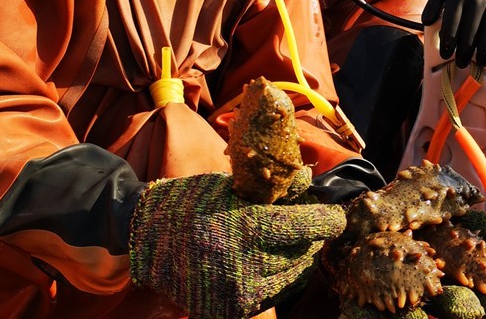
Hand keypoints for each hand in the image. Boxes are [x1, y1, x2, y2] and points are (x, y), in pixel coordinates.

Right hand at [129, 171, 345, 318]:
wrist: (148, 238)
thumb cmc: (191, 201)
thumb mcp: (231, 187)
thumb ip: (269, 190)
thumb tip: (306, 180)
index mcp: (243, 228)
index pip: (300, 226)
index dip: (324, 220)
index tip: (338, 216)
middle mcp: (242, 266)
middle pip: (299, 255)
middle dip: (311, 239)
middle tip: (315, 226)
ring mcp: (236, 294)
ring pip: (289, 279)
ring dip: (299, 259)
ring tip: (298, 243)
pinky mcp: (229, 311)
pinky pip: (270, 295)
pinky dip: (280, 278)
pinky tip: (278, 261)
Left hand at [422, 0, 485, 67]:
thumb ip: (434, 2)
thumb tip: (426, 22)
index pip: (452, 23)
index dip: (449, 41)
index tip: (446, 54)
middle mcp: (476, 0)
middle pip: (469, 31)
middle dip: (464, 50)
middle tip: (460, 63)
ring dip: (484, 49)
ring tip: (479, 62)